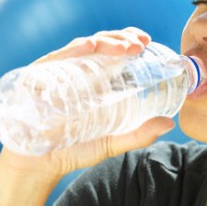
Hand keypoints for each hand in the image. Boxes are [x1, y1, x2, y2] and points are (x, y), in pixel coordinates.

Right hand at [0, 27, 175, 183]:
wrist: (38, 166)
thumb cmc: (73, 150)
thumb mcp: (111, 143)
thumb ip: (138, 135)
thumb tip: (169, 125)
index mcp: (93, 81)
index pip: (111, 52)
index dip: (128, 41)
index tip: (147, 41)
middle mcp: (75, 72)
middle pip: (99, 45)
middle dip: (121, 39)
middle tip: (140, 44)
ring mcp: (56, 73)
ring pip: (82, 47)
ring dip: (105, 43)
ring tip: (125, 47)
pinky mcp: (37, 78)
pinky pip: (55, 59)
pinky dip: (73, 51)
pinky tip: (89, 46)